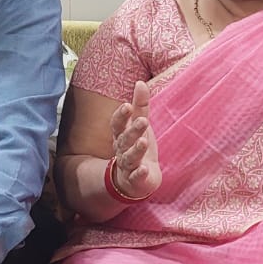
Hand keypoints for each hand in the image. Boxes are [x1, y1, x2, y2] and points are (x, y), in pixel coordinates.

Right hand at [108, 80, 160, 198]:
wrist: (135, 180)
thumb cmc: (136, 147)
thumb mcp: (139, 125)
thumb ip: (140, 106)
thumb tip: (140, 82)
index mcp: (121, 136)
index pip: (117, 124)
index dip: (121, 116)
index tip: (127, 105)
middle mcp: (122, 150)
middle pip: (125, 140)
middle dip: (132, 130)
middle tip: (143, 121)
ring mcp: (128, 166)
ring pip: (129, 158)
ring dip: (135, 150)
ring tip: (143, 142)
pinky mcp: (136, 180)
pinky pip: (136, 177)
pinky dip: (139, 174)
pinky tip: (144, 169)